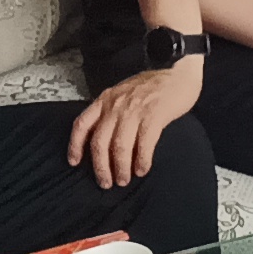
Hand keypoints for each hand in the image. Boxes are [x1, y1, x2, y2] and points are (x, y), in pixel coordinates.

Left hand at [69, 58, 203, 186]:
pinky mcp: (154, 115)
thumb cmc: (153, 85)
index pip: (81, 124)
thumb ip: (112, 110)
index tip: (74, 162)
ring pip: (119, 147)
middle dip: (101, 167)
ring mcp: (134, 110)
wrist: (178, 70)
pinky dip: (142, 161)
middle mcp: (115, 105)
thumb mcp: (124, 93)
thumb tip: (105, 139)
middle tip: (106, 183)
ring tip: (124, 180)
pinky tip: (142, 169)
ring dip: (121, 168)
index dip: (75, 146)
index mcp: (105, 99)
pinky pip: (144, 144)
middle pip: (99, 142)